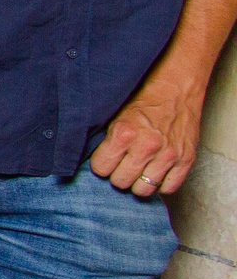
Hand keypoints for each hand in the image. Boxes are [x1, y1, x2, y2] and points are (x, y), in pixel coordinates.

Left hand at [91, 80, 202, 197]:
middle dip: (118, 175)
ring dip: (138, 182)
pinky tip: (155, 173)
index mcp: (124, 133)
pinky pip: (169, 188)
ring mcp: (168, 155)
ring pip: (144, 190)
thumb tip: (91, 162)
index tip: (105, 159)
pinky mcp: (186, 160)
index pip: (101, 168)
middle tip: (121, 165)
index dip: (101, 165)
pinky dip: (161, 185)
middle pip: (121, 181)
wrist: (177, 89)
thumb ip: (106, 139)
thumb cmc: (144, 100)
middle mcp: (147, 146)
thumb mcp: (116, 115)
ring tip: (138, 170)